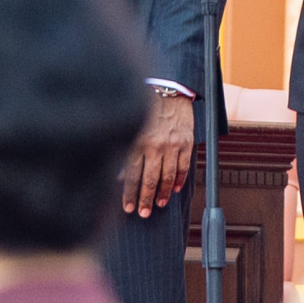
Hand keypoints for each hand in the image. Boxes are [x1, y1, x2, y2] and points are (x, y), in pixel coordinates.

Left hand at [122, 93, 193, 218]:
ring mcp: (172, 144)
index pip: (132, 175)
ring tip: (160, 204)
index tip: (128, 208)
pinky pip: (184, 165)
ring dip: (164, 193)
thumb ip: (124, 151)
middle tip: (143, 213)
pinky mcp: (187, 142)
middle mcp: (155, 145)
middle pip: (150, 179)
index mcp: (138, 142)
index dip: (129, 194)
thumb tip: (116, 176)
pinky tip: (177, 189)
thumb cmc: (147, 108)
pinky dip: (181, 179)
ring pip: (168, 176)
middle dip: (145, 199)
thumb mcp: (132, 128)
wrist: (169, 89)